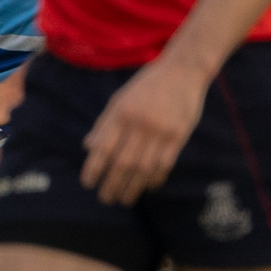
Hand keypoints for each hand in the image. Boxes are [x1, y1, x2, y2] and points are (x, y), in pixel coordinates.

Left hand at [81, 56, 209, 205]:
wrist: (183, 71)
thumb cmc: (146, 86)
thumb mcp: (119, 99)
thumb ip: (103, 124)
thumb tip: (88, 147)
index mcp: (121, 114)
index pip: (103, 148)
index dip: (93, 168)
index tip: (87, 184)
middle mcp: (139, 124)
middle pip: (123, 162)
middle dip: (112, 184)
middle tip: (105, 199)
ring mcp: (161, 131)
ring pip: (144, 167)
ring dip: (133, 187)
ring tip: (125, 199)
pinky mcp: (179, 135)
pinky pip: (165, 163)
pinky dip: (155, 178)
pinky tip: (148, 187)